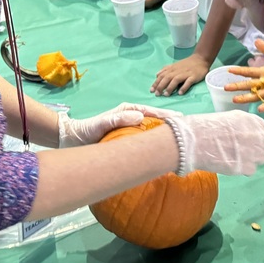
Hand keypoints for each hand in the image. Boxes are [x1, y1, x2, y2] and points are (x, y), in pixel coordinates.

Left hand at [58, 103, 180, 147]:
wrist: (74, 140)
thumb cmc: (88, 130)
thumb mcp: (102, 123)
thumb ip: (118, 119)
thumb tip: (140, 116)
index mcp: (129, 110)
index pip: (153, 112)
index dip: (168, 117)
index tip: (181, 121)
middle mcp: (133, 117)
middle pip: (157, 121)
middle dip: (172, 125)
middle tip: (188, 132)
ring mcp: (132, 129)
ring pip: (153, 131)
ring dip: (166, 135)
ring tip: (182, 142)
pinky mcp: (129, 140)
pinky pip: (146, 141)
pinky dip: (156, 144)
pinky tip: (164, 152)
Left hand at [151, 54, 210, 95]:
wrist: (200, 59)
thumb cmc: (187, 64)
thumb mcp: (175, 65)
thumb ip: (166, 69)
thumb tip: (157, 75)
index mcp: (172, 68)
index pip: (162, 75)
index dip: (156, 83)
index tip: (151, 90)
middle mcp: (177, 71)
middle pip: (167, 78)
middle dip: (161, 86)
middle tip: (157, 94)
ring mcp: (186, 73)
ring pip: (176, 80)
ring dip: (170, 87)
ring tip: (166, 95)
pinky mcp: (193, 76)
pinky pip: (188, 82)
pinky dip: (184, 87)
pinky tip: (180, 93)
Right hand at [169, 111, 263, 175]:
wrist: (194, 141)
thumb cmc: (205, 127)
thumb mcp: (228, 118)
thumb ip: (242, 125)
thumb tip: (246, 134)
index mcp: (251, 120)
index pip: (263, 128)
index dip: (256, 134)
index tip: (247, 138)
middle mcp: (257, 135)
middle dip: (259, 147)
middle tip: (245, 149)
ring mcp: (254, 152)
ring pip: (261, 158)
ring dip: (252, 158)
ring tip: (235, 157)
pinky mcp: (247, 167)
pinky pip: (251, 170)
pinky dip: (243, 168)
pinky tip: (231, 164)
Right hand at [223, 38, 263, 111]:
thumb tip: (256, 40)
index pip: (250, 72)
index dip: (239, 71)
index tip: (228, 70)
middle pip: (249, 85)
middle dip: (237, 86)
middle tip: (225, 87)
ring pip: (256, 95)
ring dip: (246, 97)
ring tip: (235, 100)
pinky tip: (259, 109)